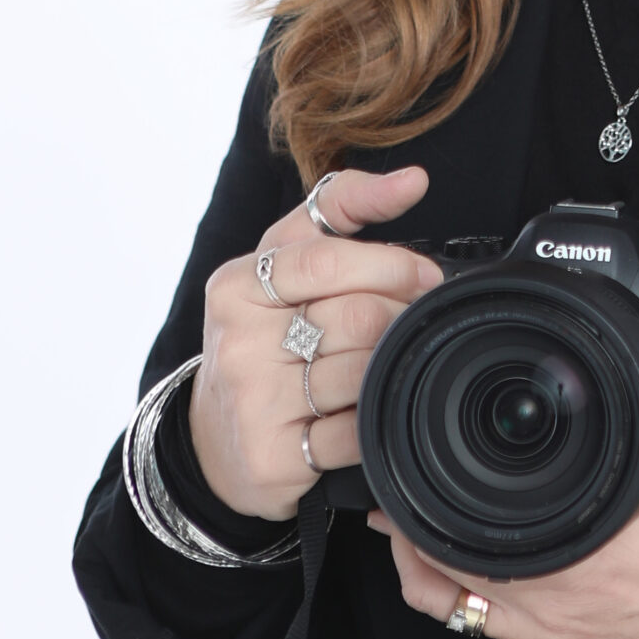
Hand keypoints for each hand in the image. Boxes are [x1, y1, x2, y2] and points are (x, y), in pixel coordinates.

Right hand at [190, 166, 443, 521]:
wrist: (215, 435)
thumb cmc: (261, 334)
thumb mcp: (282, 259)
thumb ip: (341, 206)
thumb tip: (411, 179)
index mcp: (236, 285)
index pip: (327, 261)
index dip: (390, 265)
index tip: (423, 275)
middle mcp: (236, 343)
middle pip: (355, 319)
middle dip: (401, 317)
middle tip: (413, 321)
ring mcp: (251, 403)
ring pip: (361, 374)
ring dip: (391, 367)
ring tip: (388, 361)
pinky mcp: (272, 458)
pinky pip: (355, 433)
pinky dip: (377, 417)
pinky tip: (369, 405)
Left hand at [368, 349, 638, 638]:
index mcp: (579, 561)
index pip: (476, 540)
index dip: (429, 511)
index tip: (413, 477)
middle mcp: (550, 607)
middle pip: (443, 576)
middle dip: (410, 534)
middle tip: (391, 495)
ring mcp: (544, 637)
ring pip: (452, 609)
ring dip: (423, 570)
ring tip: (405, 531)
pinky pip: (479, 630)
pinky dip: (456, 599)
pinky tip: (457, 571)